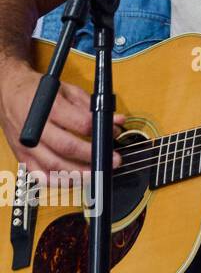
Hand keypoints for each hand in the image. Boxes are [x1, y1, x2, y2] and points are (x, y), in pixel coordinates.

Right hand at [0, 63, 123, 176]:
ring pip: (54, 166)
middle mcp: (35, 128)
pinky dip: (57, 182)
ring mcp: (27, 145)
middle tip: (113, 160)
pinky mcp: (22, 156)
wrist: (8, 92)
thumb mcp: (67, 90)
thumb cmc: (38, 91)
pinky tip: (74, 181)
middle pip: (67, 148)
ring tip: (99, 174)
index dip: (101, 131)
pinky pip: (39, 176)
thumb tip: (117, 121)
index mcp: (49, 108)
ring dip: (80, 174)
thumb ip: (93, 107)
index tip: (113, 134)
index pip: (80, 123)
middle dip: (94, 156)